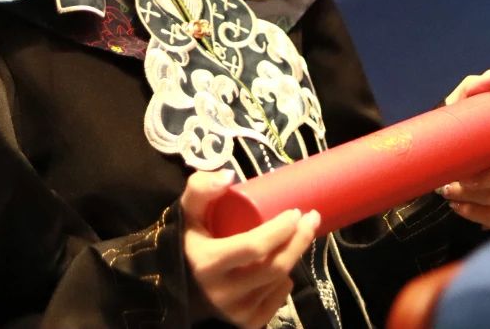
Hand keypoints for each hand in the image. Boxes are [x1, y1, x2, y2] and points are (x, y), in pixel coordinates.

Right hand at [180, 170, 318, 328]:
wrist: (178, 285)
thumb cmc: (189, 241)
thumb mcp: (188, 212)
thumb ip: (200, 188)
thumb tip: (230, 176)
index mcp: (208, 264)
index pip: (254, 247)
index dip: (280, 230)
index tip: (296, 212)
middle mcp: (223, 292)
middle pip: (275, 267)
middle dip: (300, 241)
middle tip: (311, 219)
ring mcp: (236, 311)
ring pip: (279, 281)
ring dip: (294, 256)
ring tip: (298, 236)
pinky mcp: (247, 323)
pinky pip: (279, 298)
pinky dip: (286, 279)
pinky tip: (283, 265)